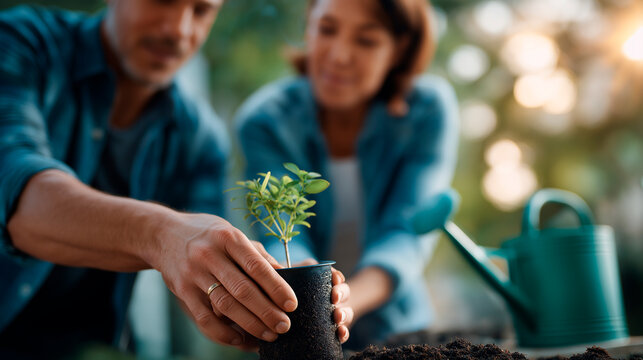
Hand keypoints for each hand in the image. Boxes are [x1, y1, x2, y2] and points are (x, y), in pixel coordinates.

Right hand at [149, 212, 297, 350]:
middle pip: (242, 289)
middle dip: (267, 311)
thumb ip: (256, 254)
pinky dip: (223, 333)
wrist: (162, 234)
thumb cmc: (207, 234)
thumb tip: (285, 275)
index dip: (276, 287)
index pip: (256, 265)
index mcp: (228, 237)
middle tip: (284, 326)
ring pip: (224, 306)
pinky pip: (203, 318)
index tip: (292, 304)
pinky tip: (240, 339)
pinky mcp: (182, 290)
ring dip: (249, 324)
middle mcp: (209, 254)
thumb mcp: (231, 234)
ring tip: (269, 335)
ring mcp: (193, 273)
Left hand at [295, 259, 352, 343]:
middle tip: (335, 298)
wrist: (282, 317)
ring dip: (344, 314)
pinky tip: (340, 333)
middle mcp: (333, 298)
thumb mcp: (292, 277)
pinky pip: (342, 333)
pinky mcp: (332, 332)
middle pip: (344, 293)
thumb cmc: (288, 291)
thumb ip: (296, 270)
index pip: (336, 277)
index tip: (334, 279)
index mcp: (325, 283)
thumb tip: (293, 268)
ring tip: (338, 317)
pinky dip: (344, 333)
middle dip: (341, 294)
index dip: (337, 277)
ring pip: (347, 312)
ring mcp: (335, 316)